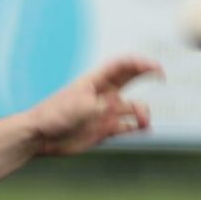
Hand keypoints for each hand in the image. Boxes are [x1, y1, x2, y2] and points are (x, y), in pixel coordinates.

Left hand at [27, 57, 162, 156]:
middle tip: (162, 76)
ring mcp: (105, 112)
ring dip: (142, 112)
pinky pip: (127, 127)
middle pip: (132, 78)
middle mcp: (103, 95)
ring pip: (133, 107)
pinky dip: (137, 128)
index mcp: (95, 81)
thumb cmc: (53, 115)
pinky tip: (143, 129)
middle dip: (148, 73)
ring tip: (142, 122)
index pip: (122, 65)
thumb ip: (99, 106)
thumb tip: (115, 107)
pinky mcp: (104, 130)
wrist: (39, 137)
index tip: (154, 67)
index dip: (139, 62)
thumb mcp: (78, 107)